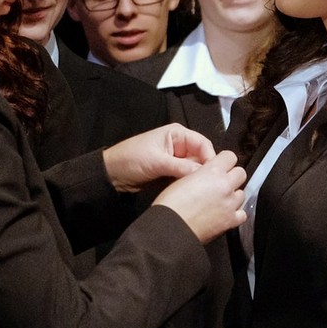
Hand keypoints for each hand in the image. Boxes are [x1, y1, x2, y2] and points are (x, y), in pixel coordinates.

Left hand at [102, 124, 216, 192]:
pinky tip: (193, 193)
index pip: (203, 144)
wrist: (112, 174)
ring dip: (198, 178)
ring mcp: (177, 159)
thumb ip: (182, 167)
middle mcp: (180, 145)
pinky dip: (189, 184)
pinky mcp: (172, 172)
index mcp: (178, 134)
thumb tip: (204, 174)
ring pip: (196, 169)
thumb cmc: (132, 159)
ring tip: (204, 191)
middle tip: (211, 186)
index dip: (210, 158)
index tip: (214, 175)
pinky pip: (187, 177)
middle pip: (202, 157)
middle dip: (205, 170)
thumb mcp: (157, 162)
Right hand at [153, 150, 246, 244]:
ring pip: (242, 194)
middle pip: (240, 173)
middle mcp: (224, 185)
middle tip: (220, 183)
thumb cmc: (170, 206)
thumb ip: (200, 174)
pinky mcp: (231, 221)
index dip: (225, 161)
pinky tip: (225, 214)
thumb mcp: (182, 179)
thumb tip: (206, 176)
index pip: (230, 156)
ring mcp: (229, 204)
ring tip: (219, 201)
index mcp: (212, 171)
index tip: (221, 167)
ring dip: (233, 196)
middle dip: (232, 177)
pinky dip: (236, 213)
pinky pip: (242, 213)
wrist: (171, 228)